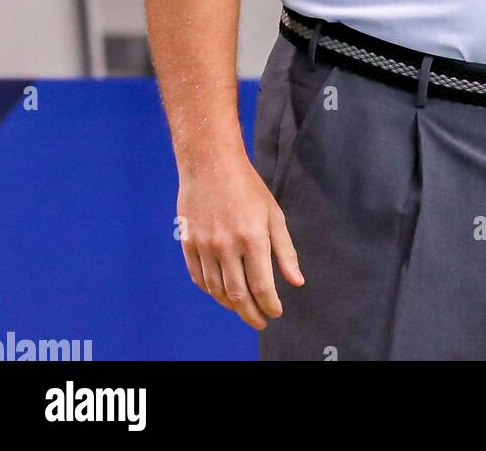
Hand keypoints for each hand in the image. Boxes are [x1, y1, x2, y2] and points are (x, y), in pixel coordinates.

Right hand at [176, 154, 303, 329]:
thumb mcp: (273, 214)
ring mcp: (205, 246)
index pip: (261, 286)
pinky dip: (211, 291)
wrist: (210, 164)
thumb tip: (296, 282)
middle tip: (260, 321)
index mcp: (253, 238)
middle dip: (251, 314)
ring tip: (244, 308)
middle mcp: (227, 246)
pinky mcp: (188, 244)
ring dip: (231, 305)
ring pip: (217, 291)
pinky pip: (199, 278)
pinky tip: (222, 293)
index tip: (276, 313)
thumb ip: (285, 250)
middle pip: (238, 295)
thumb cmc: (248, 187)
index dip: (270, 305)